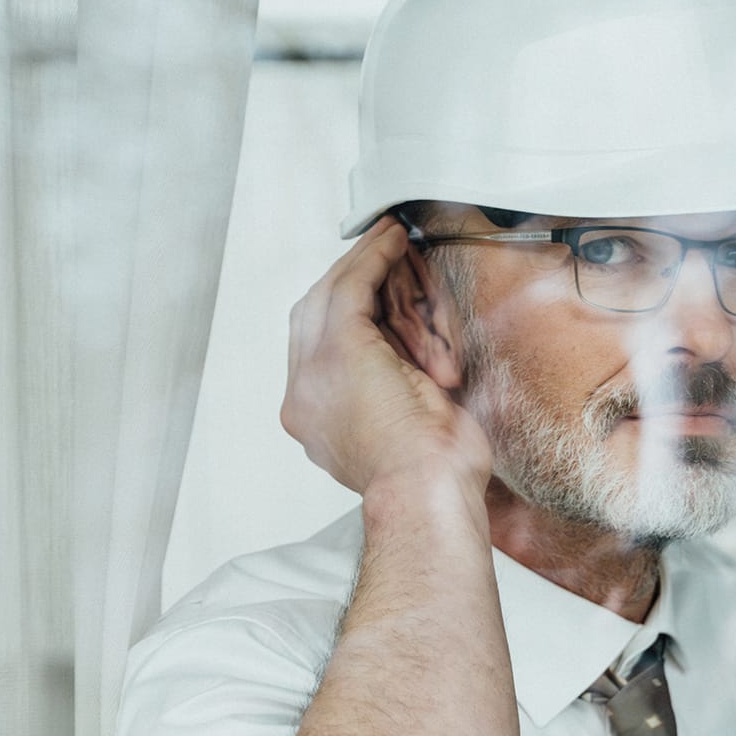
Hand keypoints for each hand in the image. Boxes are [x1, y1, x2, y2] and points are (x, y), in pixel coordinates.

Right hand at [279, 217, 490, 497]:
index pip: (317, 349)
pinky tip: (392, 243)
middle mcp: (301, 397)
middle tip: (378, 254)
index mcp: (313, 419)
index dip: (343, 313)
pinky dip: (373, 261)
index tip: (372, 291)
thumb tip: (408, 360)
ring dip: (360, 265)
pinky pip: (352, 288)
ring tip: (388, 240)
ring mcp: (312, 374)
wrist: (428, 495)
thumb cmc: (434, 479)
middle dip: (346, 281)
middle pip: (311, 317)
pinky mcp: (339, 351)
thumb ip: (391, 391)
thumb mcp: (404, 430)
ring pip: (327, 297)